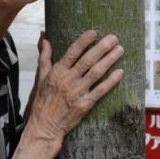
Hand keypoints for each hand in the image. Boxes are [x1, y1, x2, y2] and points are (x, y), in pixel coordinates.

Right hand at [17, 30, 123, 158]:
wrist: (44, 125)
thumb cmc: (42, 100)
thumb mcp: (40, 76)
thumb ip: (44, 56)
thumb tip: (45, 37)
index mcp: (57, 72)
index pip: (72, 52)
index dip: (84, 42)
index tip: (94, 32)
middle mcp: (68, 80)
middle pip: (87, 60)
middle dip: (102, 48)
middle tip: (114, 38)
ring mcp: (77, 93)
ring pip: (96, 73)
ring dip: (109, 60)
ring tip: (119, 50)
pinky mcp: (85, 104)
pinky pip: (101, 90)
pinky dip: (111, 81)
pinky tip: (120, 72)